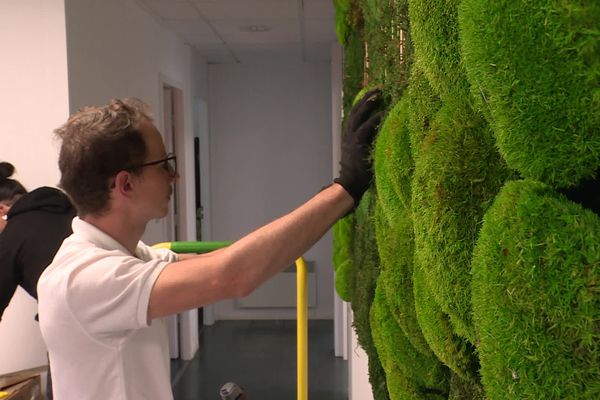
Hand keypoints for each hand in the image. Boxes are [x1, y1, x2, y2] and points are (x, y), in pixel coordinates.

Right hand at [335, 89, 383, 205]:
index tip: (372, 94)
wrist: (350, 183)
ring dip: (369, 103)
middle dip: (366, 98)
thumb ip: (365, 143)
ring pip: (359, 115)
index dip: (362, 103)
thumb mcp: (360, 153)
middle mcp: (348, 134)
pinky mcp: (358, 143)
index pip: (354, 114)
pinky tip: (383, 112)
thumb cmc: (358, 172)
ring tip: (379, 94)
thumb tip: (379, 136)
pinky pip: (367, 127)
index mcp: (348, 135)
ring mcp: (352, 138)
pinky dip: (375, 119)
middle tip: (377, 89)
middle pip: (356, 110)